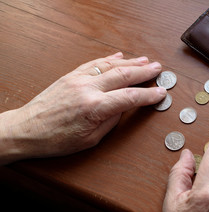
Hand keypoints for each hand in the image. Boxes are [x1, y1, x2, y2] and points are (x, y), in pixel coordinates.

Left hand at [0, 52, 165, 163]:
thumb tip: (123, 108)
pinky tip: (119, 55)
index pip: (130, 97)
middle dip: (144, 71)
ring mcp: (78, 79)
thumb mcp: (90, 139)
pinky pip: (93, 63)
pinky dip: (108, 58)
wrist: (27, 129)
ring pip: (110, 65)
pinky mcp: (70, 76)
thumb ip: (110, 121)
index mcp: (94, 108)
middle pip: (123, 75)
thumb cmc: (56, 139)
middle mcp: (87, 89)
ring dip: (130, 62)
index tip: (161, 92)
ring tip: (145, 60)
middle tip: (158, 68)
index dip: (149, 95)